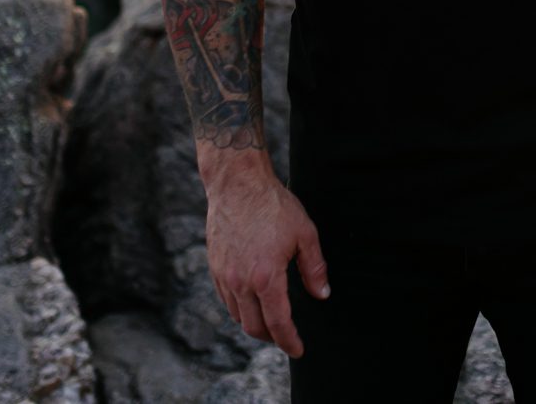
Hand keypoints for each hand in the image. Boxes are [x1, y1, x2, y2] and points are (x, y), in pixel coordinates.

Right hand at [202, 161, 329, 357]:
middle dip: (272, 338)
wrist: (238, 184)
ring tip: (270, 322)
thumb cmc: (274, 206)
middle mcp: (241, 282)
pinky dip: (240, 309)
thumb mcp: (305, 234)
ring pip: (238, 316)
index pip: (278, 323)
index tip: (298, 350)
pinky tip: (251, 303)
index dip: (289, 341)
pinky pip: (226, 300)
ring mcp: (224, 276)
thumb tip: (322, 294)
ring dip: (254, 324)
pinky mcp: (214, 268)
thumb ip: (314, 268)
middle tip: (286, 337)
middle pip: (254, 327)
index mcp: (266, 277)